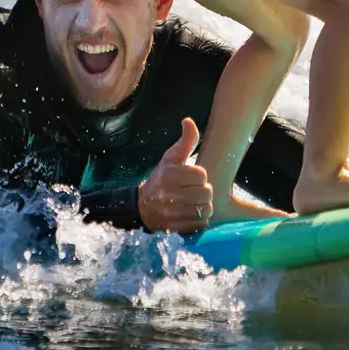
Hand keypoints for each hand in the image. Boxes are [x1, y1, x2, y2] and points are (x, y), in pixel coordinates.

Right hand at [138, 118, 213, 232]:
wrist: (142, 206)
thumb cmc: (161, 178)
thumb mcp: (171, 158)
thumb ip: (185, 141)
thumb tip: (189, 121)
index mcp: (168, 174)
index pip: (201, 175)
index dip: (201, 176)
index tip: (193, 177)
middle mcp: (168, 194)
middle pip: (206, 193)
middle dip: (204, 191)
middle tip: (195, 191)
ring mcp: (170, 213)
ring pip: (206, 209)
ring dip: (204, 206)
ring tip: (195, 202)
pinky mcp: (175, 228)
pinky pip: (201, 224)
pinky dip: (200, 220)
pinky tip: (191, 214)